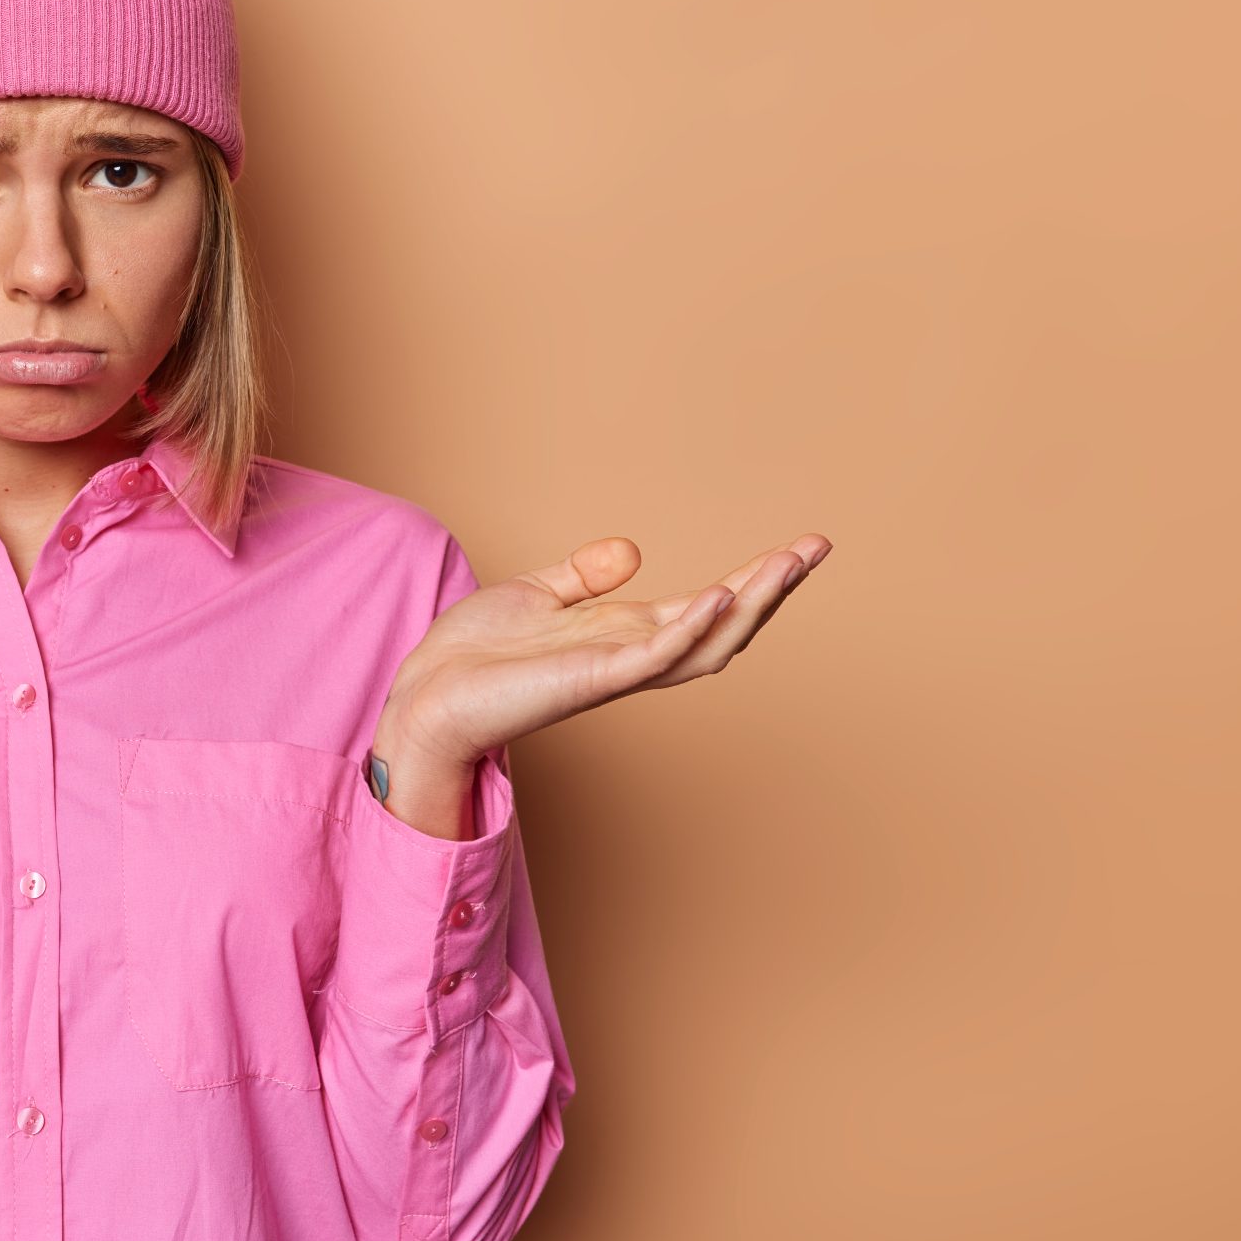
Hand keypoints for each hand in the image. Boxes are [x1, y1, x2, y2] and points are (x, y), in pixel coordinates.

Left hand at [377, 532, 833, 775]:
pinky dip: (688, 629)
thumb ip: (585, 575)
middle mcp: (630, 656)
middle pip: (724, 627)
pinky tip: (717, 597)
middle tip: (815, 549)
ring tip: (785, 566)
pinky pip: (652, 657)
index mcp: (623, 634)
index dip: (754, 578)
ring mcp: (615, 670)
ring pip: (704, 645)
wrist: (426, 693)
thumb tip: (635, 550)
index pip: (706, 606)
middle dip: (771, 590)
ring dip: (748, 607)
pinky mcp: (589, 679)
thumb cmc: (476, 654)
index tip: (800, 547)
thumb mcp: (537, 595)